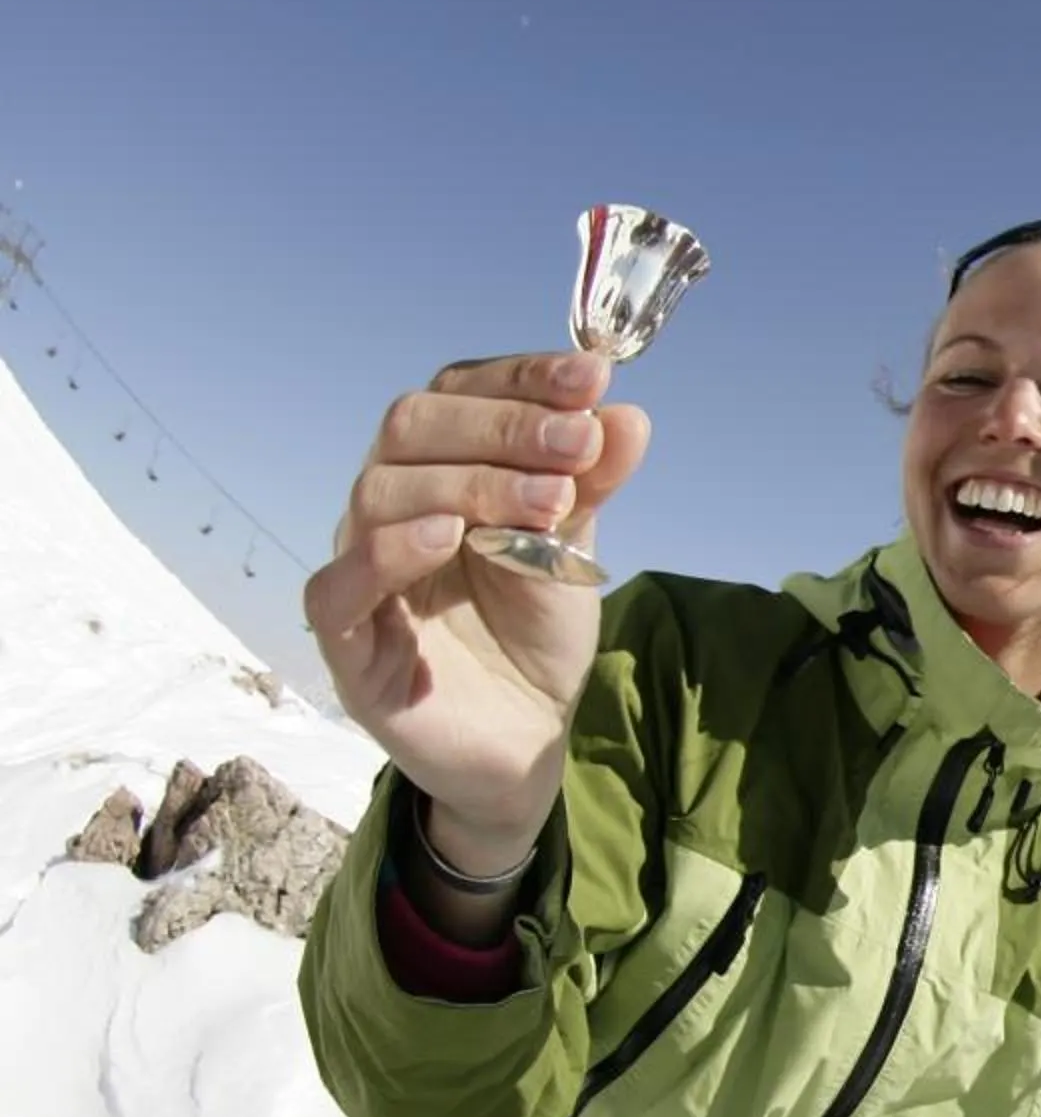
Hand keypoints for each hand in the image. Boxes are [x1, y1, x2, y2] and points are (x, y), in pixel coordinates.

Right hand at [301, 352, 648, 859]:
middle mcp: (388, 505)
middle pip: (413, 428)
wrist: (526, 739)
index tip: (593, 378)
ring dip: (471, 483)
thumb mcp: (574, 549)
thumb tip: (625, 414)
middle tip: (578, 445)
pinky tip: (449, 537)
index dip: (522, 378)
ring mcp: (360, 569)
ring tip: (549, 501)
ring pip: (380, 494)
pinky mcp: (348, 643)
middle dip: (504, 428)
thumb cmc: (534, 632)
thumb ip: (590, 485)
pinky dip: (389, 553)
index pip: (459, 393)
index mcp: (438, 467)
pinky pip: (339, 586)